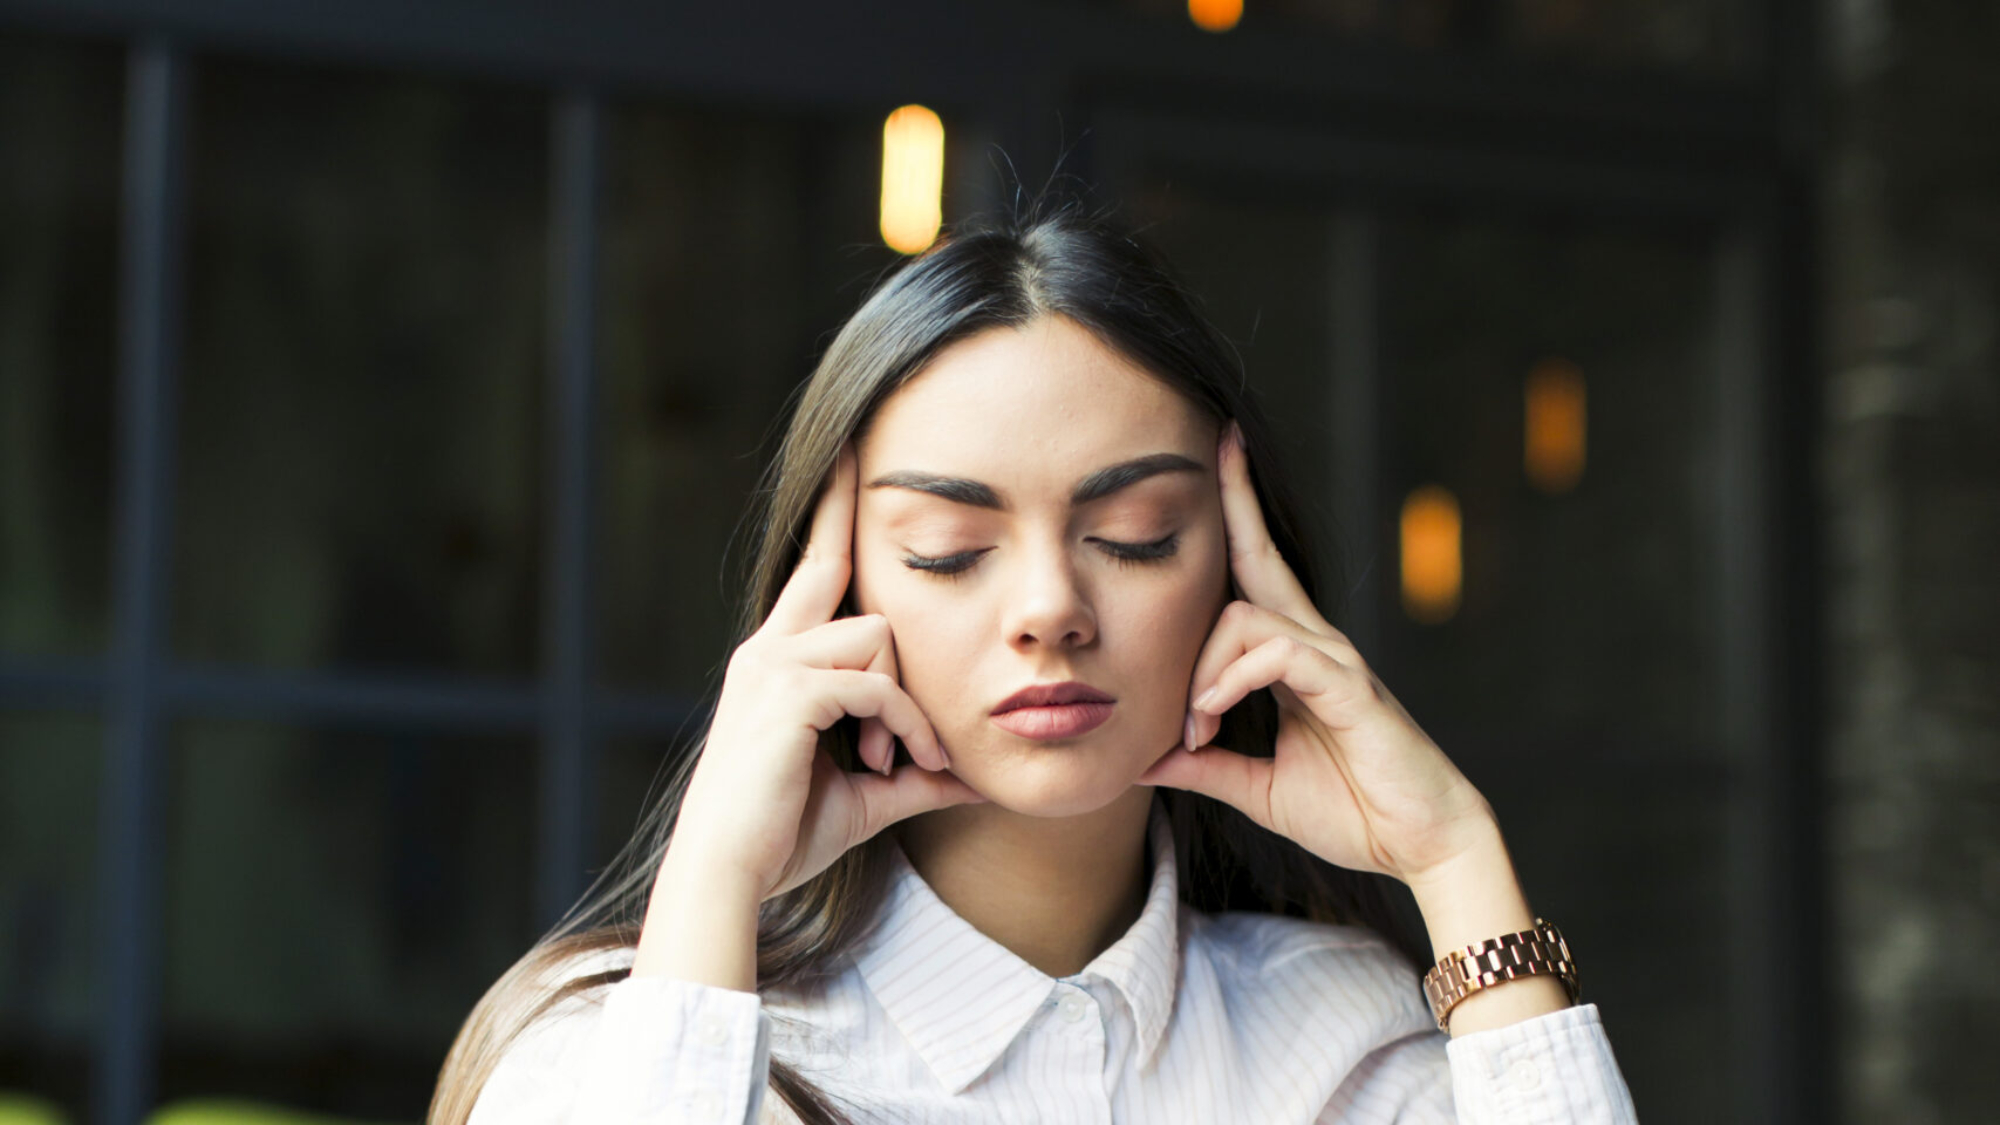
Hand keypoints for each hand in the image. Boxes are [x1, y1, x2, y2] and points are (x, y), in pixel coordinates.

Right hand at [667, 443, 986, 903]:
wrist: (729, 876)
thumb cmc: (782, 837)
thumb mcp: (864, 796)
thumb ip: (915, 772)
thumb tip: (975, 776)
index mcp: (776, 660)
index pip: (813, 568)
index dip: (833, 510)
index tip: (852, 453)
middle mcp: (768, 649)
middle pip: (840, 570)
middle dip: (860, 528)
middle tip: (877, 502)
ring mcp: (774, 665)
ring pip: (878, 636)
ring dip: (906, 701)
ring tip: (900, 762)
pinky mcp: (788, 693)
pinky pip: (876, 686)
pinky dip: (903, 727)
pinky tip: (899, 767)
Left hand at [1136, 421, 1495, 886]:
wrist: (1417, 845)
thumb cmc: (1351, 811)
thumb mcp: (1255, 787)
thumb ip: (1202, 767)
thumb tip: (1144, 758)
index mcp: (1294, 660)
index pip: (1255, 575)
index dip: (1235, 518)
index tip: (1210, 467)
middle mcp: (1316, 645)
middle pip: (1261, 556)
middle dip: (1235, 498)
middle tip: (1214, 442)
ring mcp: (1335, 661)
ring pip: (1245, 618)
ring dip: (1201, 670)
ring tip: (1192, 728)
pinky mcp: (1349, 687)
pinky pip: (1277, 656)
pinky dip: (1231, 680)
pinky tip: (1210, 715)